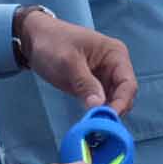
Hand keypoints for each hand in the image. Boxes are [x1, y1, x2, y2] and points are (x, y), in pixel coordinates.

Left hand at [21, 12, 137, 114]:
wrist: (34, 38)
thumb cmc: (53, 43)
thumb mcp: (68, 62)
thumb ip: (85, 83)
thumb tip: (98, 105)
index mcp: (115, 55)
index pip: (128, 83)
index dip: (122, 102)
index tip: (108, 118)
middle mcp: (115, 67)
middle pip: (123, 94)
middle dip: (114, 110)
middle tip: (99, 125)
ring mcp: (104, 77)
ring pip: (113, 101)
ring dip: (105, 113)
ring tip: (93, 125)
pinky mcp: (93, 86)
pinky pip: (101, 102)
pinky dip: (97, 111)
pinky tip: (89, 120)